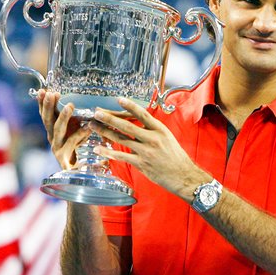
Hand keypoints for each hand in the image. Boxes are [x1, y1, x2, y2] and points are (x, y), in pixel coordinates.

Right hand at [36, 89, 89, 169]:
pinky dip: (80, 133)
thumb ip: (75, 118)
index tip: (42, 90)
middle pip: (47, 120)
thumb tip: (80, 100)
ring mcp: (57, 147)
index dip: (42, 103)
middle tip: (52, 93)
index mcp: (53, 130)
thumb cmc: (77, 147)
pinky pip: (72, 142)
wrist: (78, 173)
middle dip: (48, 106)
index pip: (45, 114)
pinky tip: (87, 127)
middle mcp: (52, 138)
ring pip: (58, 130)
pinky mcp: (64, 157)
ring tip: (69, 105)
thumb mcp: (75, 129)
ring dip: (63, 116)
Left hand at [88, 98, 209, 200]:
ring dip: (105, 132)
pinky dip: (108, 152)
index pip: (142, 114)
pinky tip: (98, 149)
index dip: (130, 106)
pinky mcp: (140, 163)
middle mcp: (152, 138)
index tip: (119, 99)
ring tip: (93, 126)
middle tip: (97, 112)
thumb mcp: (167, 138)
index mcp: (160, 130)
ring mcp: (145, 151)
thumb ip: (152, 131)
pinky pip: (121, 156)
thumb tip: (138, 124)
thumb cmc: (175, 157)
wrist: (182, 175)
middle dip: (109, 118)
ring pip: (121, 139)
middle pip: (127, 126)